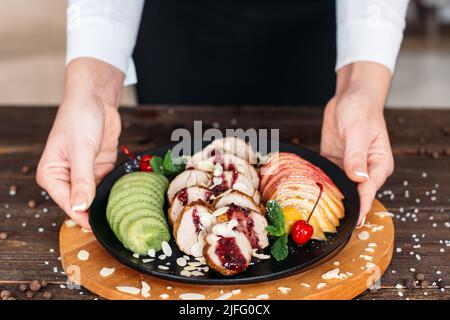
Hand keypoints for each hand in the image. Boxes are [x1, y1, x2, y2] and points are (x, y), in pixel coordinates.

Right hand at [36, 58, 122, 227]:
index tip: (99, 228)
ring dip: (108, 202)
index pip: (68, 204)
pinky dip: (116, 190)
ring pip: (96, 197)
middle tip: (116, 224)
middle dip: (97, 212)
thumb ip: (82, 180)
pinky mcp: (100, 169)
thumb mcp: (81, 150)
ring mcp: (85, 175)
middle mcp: (67, 178)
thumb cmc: (79, 118)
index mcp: (52, 175)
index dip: (83, 217)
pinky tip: (127, 197)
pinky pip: (108, 186)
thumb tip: (80, 207)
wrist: (96, 99)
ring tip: (124, 213)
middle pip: (82, 204)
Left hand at [320, 62, 393, 226]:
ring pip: (339, 188)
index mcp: (378, 165)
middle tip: (328, 223)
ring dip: (328, 198)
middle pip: (354, 194)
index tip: (355, 222)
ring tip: (314, 213)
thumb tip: (358, 177)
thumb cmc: (361, 111)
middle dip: (343, 207)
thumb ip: (356, 155)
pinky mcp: (335, 163)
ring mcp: (348, 168)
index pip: (369, 190)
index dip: (361, 206)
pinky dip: (318, 184)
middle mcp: (364, 170)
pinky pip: (326, 177)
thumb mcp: (358, 131)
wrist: (351, 97)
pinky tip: (306, 193)